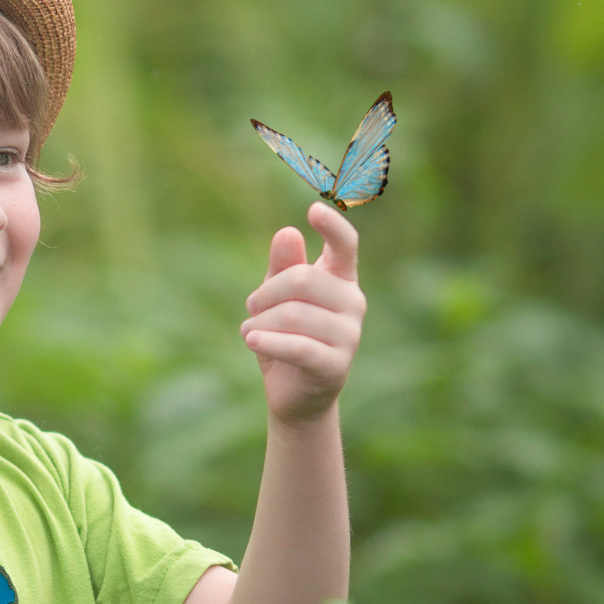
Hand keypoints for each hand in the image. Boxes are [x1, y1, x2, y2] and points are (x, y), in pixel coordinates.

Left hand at [242, 202, 363, 424]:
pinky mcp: (336, 365)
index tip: (312, 209)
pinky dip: (268, 341)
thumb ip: (282, 266)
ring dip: (260, 322)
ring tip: (251, 332)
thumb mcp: (276, 298)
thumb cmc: (285, 337)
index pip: (346, 245)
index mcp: (341, 279)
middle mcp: (353, 303)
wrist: (294, 395)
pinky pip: (297, 346)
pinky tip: (250, 340)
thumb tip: (288, 232)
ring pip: (293, 314)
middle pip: (303, 279)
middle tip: (251, 307)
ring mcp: (349, 335)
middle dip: (266, 292)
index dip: (332, 226)